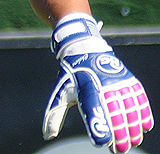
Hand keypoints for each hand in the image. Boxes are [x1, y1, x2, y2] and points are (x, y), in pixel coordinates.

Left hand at [43, 14, 153, 152]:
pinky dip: (143, 113)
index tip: (101, 144)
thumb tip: (47, 135)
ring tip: (132, 142)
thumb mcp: (60, 92)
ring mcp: (117, 81)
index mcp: (84, 88)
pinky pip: (138, 98)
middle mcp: (103, 84)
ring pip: (129, 108)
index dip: (98, 128)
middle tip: (120, 150)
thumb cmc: (71, 75)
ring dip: (133, 128)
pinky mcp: (127, 79)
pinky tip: (144, 126)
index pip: (92, 111)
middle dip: (119, 135)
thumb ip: (54, 115)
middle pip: (114, 114)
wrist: (84, 49)